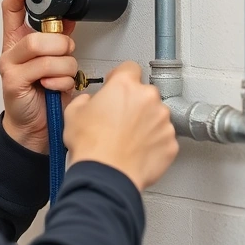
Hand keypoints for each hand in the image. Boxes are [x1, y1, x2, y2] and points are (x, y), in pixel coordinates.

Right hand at [0, 0, 76, 153]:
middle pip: (36, 33)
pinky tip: (55, 86)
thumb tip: (69, 19)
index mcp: (18, 42)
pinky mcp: (13, 81)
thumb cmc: (43, 97)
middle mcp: (12, 52)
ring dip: (64, 64)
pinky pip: (45, 69)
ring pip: (43, 50)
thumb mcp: (53, 63)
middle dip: (62, 44)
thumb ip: (57, 41)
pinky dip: (59, 79)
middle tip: (66, 56)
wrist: (36, 129)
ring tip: (62, 76)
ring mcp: (10, 66)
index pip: (11, 10)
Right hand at [63, 61, 178, 191]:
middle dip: (133, 103)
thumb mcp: (73, 113)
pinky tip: (136, 151)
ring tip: (126, 139)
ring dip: (144, 123)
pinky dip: (153, 142)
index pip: (129, 68)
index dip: (120, 77)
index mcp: (125, 85)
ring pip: (155, 115)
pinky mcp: (170, 143)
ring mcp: (163, 121)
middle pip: (144, 93)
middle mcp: (149, 98)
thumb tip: (89, 102)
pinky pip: (162, 138)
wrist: (106, 176)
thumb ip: (85, 99)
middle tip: (118, 119)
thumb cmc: (91, 146)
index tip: (116, 86)